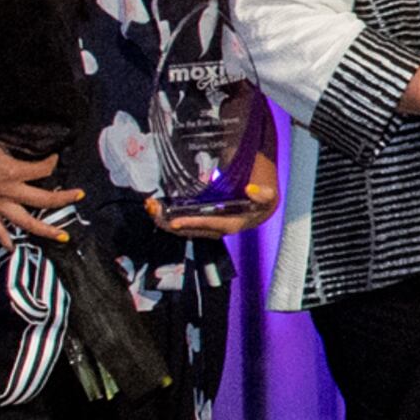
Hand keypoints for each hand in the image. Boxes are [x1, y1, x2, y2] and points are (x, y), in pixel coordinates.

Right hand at [0, 131, 79, 246]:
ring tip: (62, 236)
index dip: (53, 162)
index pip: (44, 170)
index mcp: (12, 172)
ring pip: (25, 222)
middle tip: (79, 197)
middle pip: (43, 200)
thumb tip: (32, 151)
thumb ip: (17, 151)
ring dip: (45, 230)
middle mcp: (7, 192)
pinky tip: (12, 249)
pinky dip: (4, 240)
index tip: (55, 157)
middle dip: (64, 199)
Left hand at [151, 155, 278, 239]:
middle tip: (154, 212)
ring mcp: (213, 226)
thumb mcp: (268, 193)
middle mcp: (222, 228)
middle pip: (195, 230)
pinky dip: (171, 216)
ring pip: (188, 228)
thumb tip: (250, 189)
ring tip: (151, 209)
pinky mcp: (205, 220)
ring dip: (167, 221)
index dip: (195, 224)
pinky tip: (158, 208)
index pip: (214, 225)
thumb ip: (264, 194)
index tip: (176, 222)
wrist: (264, 198)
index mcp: (237, 223)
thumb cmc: (264, 192)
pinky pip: (186, 222)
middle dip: (172, 223)